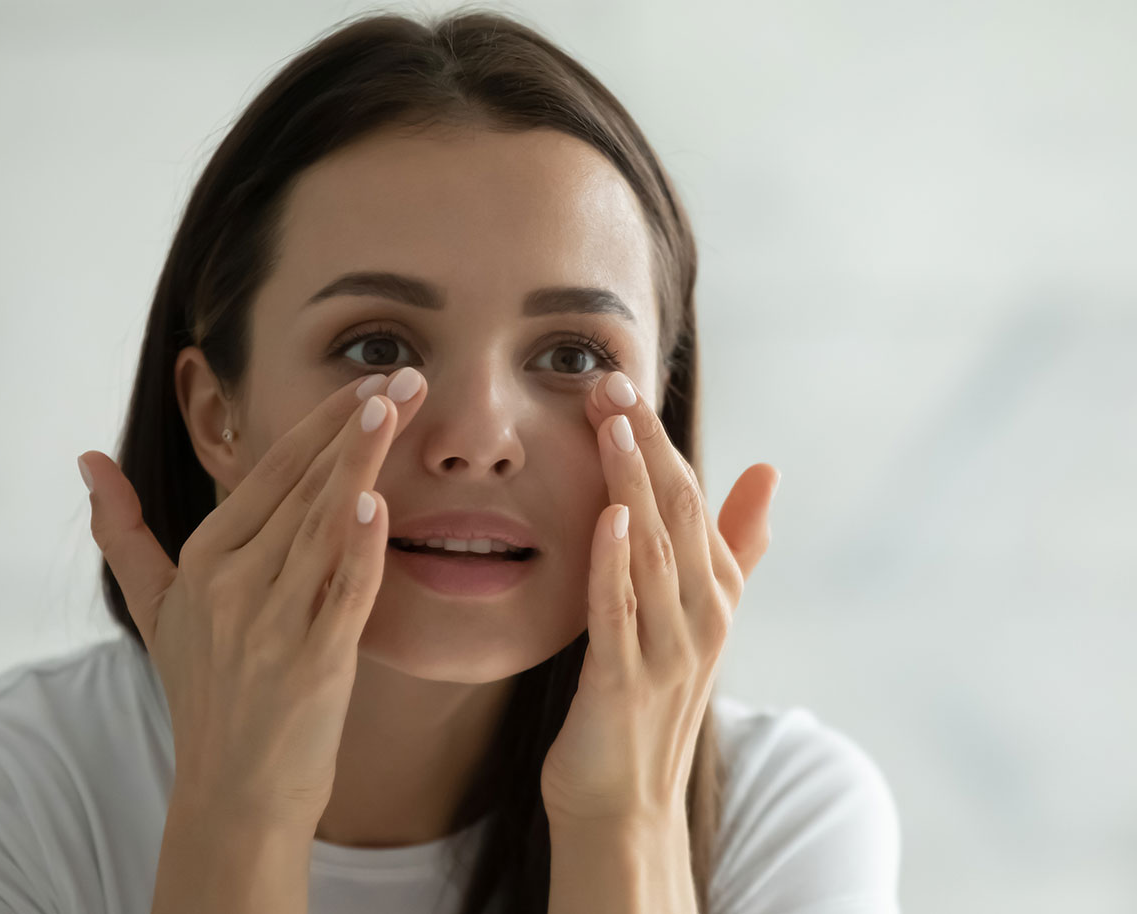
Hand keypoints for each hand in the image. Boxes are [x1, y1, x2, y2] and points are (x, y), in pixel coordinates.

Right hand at [78, 367, 426, 831]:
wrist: (234, 792)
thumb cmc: (205, 691)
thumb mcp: (154, 608)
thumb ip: (123, 532)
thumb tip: (87, 461)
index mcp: (206, 558)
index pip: (271, 473)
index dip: (322, 424)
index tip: (370, 382)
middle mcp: (235, 583)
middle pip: (304, 488)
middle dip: (357, 427)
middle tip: (409, 376)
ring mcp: (272, 623)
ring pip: (322, 526)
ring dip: (360, 464)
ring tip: (394, 409)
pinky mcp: (313, 663)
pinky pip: (340, 594)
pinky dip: (357, 549)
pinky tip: (374, 504)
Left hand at [539, 370, 778, 825]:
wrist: (623, 803)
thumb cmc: (649, 701)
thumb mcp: (696, 616)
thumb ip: (733, 545)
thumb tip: (768, 469)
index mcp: (715, 592)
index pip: (691, 497)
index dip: (659, 437)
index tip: (622, 382)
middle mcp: (702, 615)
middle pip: (677, 512)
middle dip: (646, 443)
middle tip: (610, 382)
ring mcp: (668, 650)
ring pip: (654, 551)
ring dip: (633, 485)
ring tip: (612, 425)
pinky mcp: (625, 684)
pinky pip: (620, 613)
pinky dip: (616, 562)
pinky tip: (607, 516)